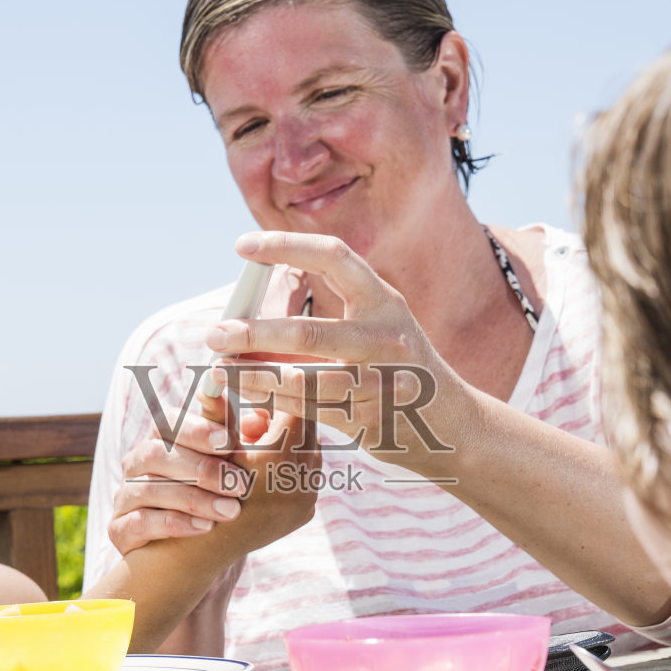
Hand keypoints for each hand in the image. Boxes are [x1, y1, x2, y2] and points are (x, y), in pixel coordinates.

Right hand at [108, 391, 315, 556]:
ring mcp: (124, 495)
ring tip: (231, 512)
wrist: (188, 552)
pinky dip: (173, 524)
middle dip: (203, 469)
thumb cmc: (214, 497)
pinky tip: (204, 529)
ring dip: (194, 499)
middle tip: (241, 485)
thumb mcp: (231, 468)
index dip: (197, 429)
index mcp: (161, 438)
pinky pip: (139, 522)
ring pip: (149, 489)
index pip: (170, 421)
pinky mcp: (119, 529)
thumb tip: (259, 419)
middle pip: (157, 454)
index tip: (229, 441)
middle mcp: (136, 462)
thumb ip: (242, 443)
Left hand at [204, 232, 476, 478]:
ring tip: (222, 373)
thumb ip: (329, 321)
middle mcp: (386, 335)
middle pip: (308, 332)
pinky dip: (278, 406)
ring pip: (305, 381)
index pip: (333, 256)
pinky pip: (314, 412)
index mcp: (383, 300)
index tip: (242, 246)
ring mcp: (383, 380)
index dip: (286, 246)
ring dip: (256, 378)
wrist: (455, 424)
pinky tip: (252, 400)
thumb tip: (251, 320)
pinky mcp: (375, 419)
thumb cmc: (397, 370)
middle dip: (253, 334)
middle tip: (215, 334)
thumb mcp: (375, 331)